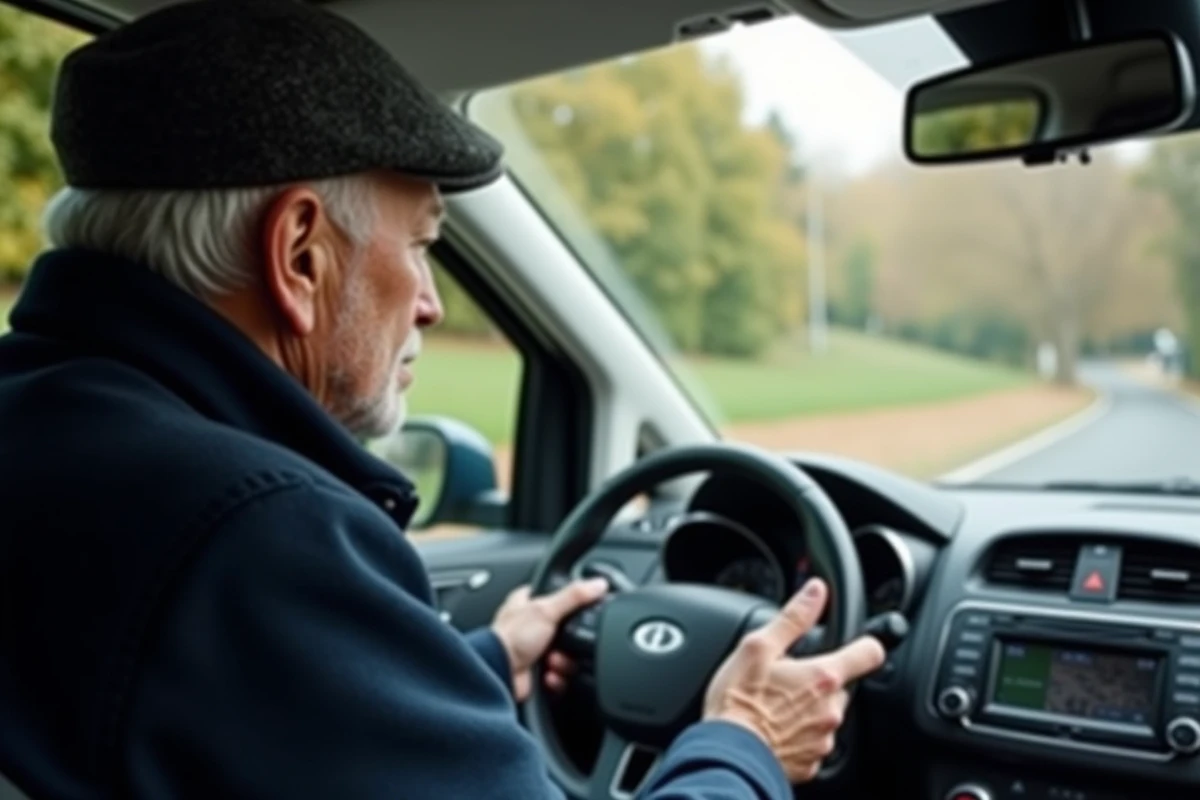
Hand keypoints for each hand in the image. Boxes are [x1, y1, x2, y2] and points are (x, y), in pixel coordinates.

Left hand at [491, 578, 608, 701]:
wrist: (498, 673)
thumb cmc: (509, 638)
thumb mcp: (546, 609)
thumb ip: (574, 595)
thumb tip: (598, 583)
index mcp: (528, 602)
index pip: (558, 596)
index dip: (572, 604)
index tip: (581, 611)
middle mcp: (530, 626)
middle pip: (568, 630)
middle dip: (570, 642)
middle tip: (564, 641)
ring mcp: (534, 650)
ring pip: (567, 655)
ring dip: (563, 661)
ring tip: (551, 660)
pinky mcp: (538, 672)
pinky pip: (560, 676)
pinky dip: (556, 677)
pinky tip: (547, 674)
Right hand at [702, 578, 884, 783]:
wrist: (727, 755)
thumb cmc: (739, 702)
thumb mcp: (759, 647)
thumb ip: (793, 618)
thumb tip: (816, 591)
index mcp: (823, 677)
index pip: (869, 653)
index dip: (865, 645)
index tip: (856, 645)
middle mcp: (831, 710)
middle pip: (840, 686)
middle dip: (819, 681)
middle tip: (786, 680)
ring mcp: (823, 739)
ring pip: (825, 716)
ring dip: (808, 710)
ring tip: (774, 707)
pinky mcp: (811, 763)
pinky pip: (812, 743)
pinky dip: (797, 736)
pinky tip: (773, 730)